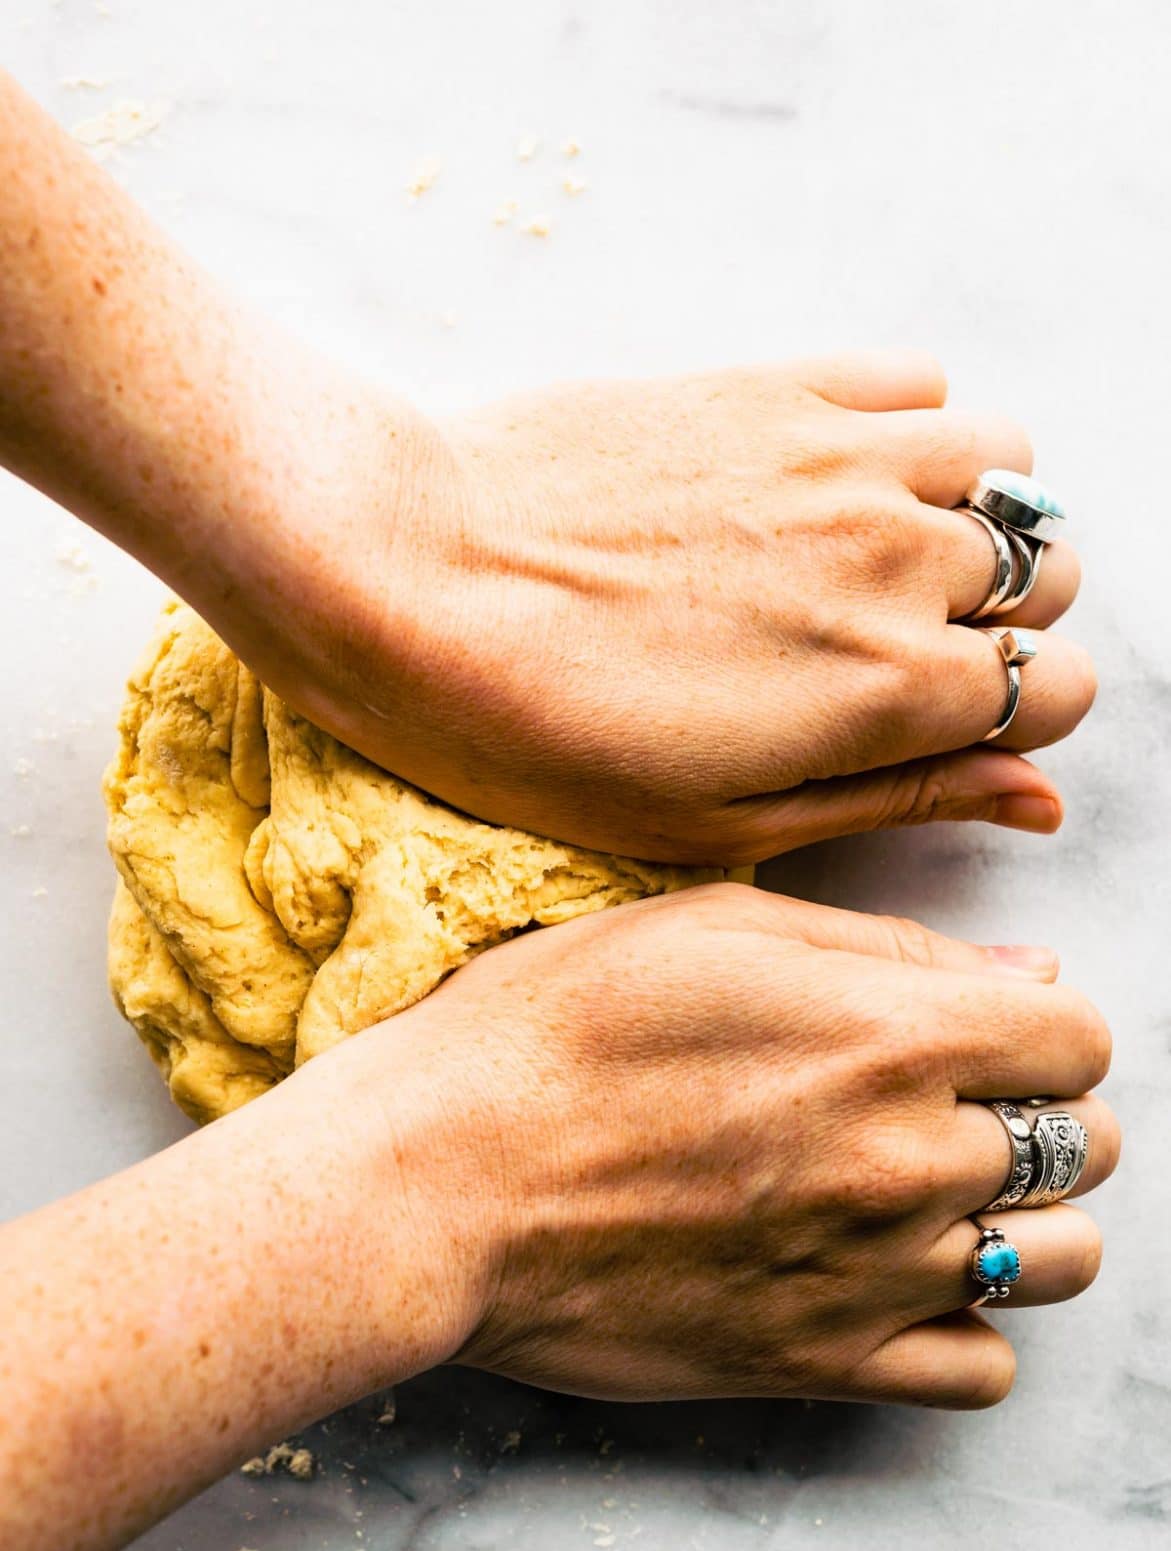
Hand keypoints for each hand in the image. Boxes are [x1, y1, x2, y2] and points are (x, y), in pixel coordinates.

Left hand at [0, 84, 1088, 865]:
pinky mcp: (776, 383)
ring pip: (1007, 468)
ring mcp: (841, 457)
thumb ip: (898, 799)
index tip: (934, 728)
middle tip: (889, 653)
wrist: (402, 571)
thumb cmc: (534, 734)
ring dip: (968, 518)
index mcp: (884, 690)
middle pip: (1046, 578)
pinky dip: (908, 429)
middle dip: (994, 622)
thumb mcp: (717, 824)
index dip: (1007, 721)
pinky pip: (918, 380)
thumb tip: (1036, 800)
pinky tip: (828, 481)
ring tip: (872, 562)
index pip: (1058, 691)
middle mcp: (892, 560)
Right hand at [372, 883, 1116, 1406]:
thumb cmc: (543, 1035)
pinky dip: (966, 1331)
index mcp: (891, 1032)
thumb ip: (887, 949)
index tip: (983, 1036)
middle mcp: (908, 1156)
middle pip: (1085, 1148)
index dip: (1038, 1030)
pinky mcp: (821, 1363)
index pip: (1081, 1039)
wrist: (432, 1187)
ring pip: (1062, 1264)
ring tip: (936, 1203)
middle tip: (943, 1111)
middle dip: (1034, 1120)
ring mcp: (874, 1273)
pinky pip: (985, 1372)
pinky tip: (900, 1287)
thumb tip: (1032, 971)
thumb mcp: (707, 928)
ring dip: (1023, 1227)